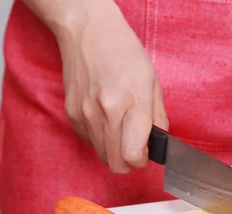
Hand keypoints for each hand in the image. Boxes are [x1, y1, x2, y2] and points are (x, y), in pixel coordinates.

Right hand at [55, 4, 167, 172]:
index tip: (146, 152)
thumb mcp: (152, 83)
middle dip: (129, 162)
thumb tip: (159, 144)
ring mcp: (85, 114)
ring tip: (122, 130)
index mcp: (131, 103)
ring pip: (102, 156)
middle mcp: (105, 112)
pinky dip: (101, 139)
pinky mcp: (72, 114)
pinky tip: (107, 120)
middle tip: (136, 146)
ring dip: (115, 151)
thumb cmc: (124, 53)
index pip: (133, 155)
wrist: (88, 31)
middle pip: (116, 164)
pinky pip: (90, 142)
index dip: (142, 160)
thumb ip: (158, 118)